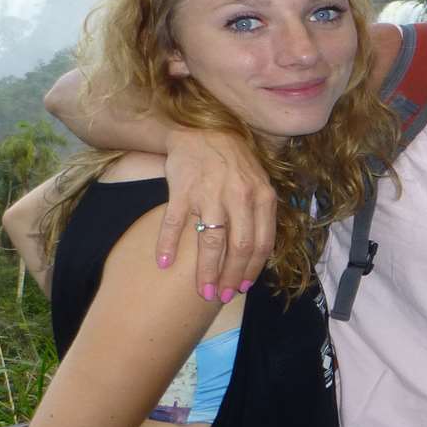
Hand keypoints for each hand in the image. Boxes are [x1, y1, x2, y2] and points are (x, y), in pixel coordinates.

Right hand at [156, 128, 276, 302]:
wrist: (202, 129)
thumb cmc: (232, 161)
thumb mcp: (258, 182)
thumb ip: (261, 213)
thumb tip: (260, 255)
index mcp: (261, 196)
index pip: (261, 243)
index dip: (252, 270)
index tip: (241, 288)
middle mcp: (239, 195)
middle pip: (239, 247)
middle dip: (230, 277)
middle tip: (219, 296)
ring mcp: (210, 192)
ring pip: (211, 241)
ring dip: (206, 270)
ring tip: (201, 290)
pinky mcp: (183, 188)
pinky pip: (176, 222)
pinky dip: (169, 244)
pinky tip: (165, 263)